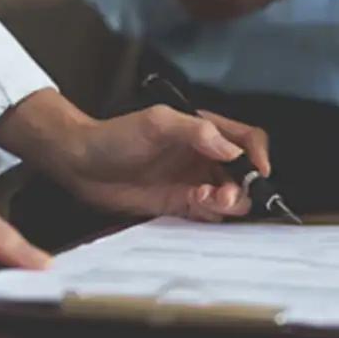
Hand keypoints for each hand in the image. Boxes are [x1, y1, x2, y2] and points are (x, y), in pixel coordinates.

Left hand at [0, 90, 269, 220]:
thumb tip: (231, 149)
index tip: (258, 170)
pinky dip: (210, 213)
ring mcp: (192, 182)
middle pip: (243, 174)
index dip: (258, 154)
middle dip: (244, 185)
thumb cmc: (115, 135)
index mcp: (203, 131)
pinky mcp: (179, 204)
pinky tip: (194, 203)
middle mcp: (203, 157)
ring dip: (228, 201)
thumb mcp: (157, 123)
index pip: (246, 140)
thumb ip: (196, 132)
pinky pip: (208, 214)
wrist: (81, 163)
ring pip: (230, 197)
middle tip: (226, 192)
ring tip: (207, 199)